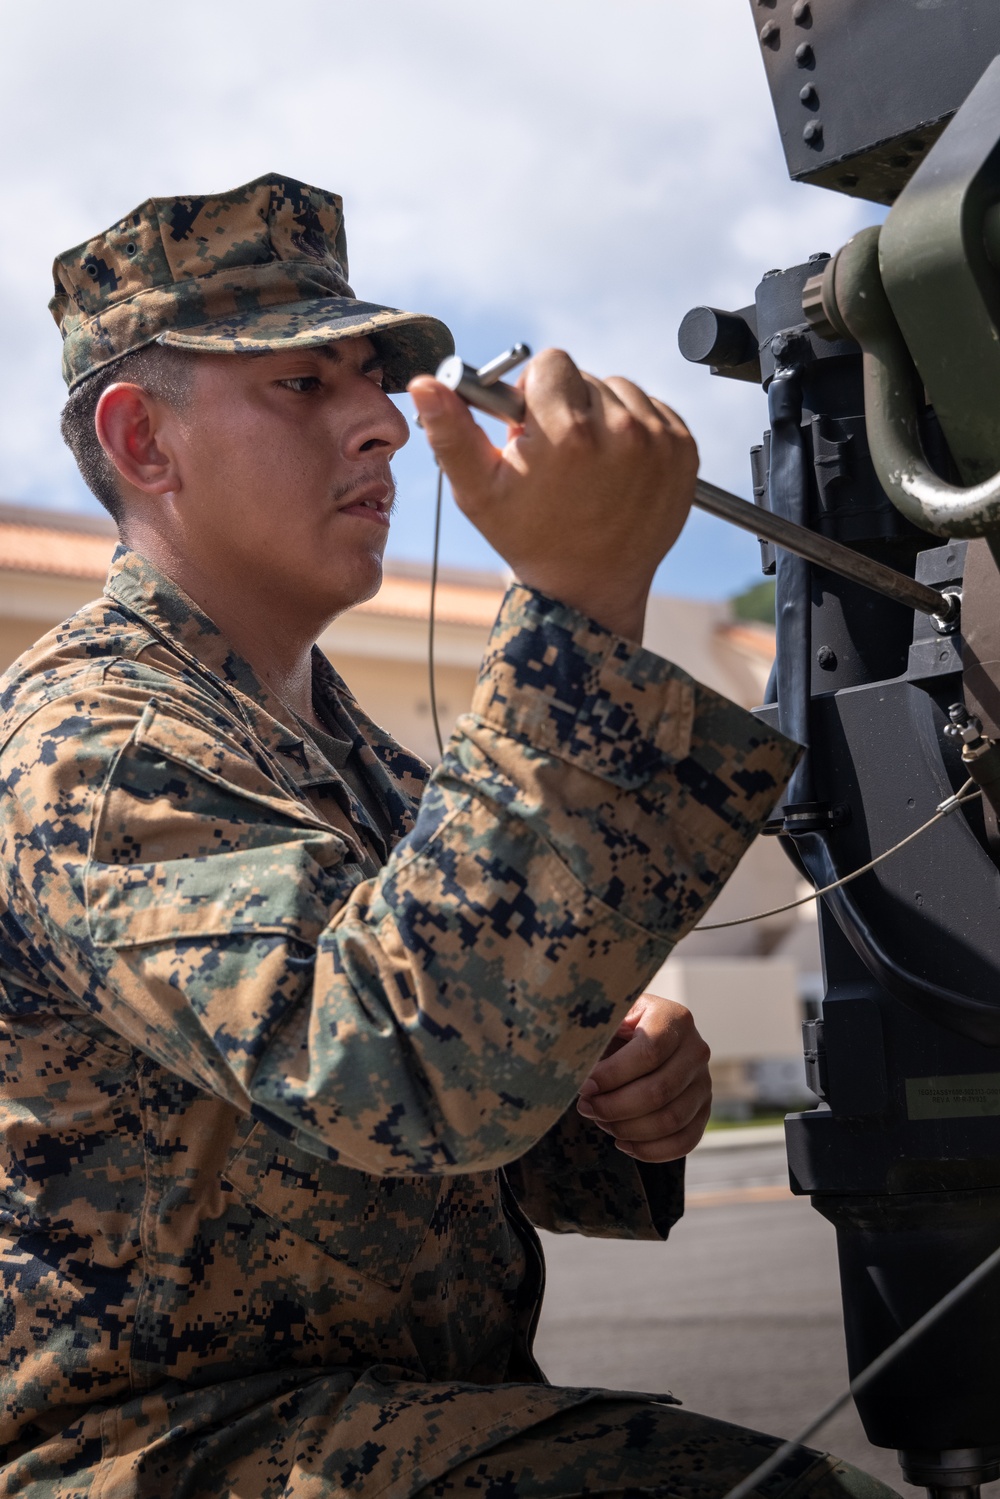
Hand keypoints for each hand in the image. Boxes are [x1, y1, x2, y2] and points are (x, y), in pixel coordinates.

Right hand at [408, 349, 697, 641]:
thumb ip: (451, 431)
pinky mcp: (684, 450)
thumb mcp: (479, 491)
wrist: (591, 588)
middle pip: (584, 376)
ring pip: (620, 389)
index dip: (533, 393)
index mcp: (568, 433)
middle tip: (559, 457)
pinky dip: (636, 430)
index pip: (549, 362)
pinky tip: (617, 469)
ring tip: (589, 464)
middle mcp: (621, 430)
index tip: (532, 428)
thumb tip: (425, 383)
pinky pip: (654, 410)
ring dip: (603, 416)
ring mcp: (659, 441)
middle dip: (566, 406)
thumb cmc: (530, 539)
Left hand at [576, 993, 711, 1161]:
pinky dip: (651, 1150)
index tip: (584, 1086)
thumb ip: (595, 1037)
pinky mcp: (703, 1110)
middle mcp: (696, 1050)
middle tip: (587, 1107)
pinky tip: (623, 1142)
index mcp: (674, 1018)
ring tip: (601, 1121)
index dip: (612, 1075)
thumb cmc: (616, 1028)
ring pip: (670, 1120)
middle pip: (659, 1091)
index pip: (648, 1053)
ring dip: (628, 1129)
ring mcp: (704, 1082)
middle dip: (614, 1106)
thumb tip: (576, 1070)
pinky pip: (684, 1141)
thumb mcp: (608, 1019)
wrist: (641, 1035)